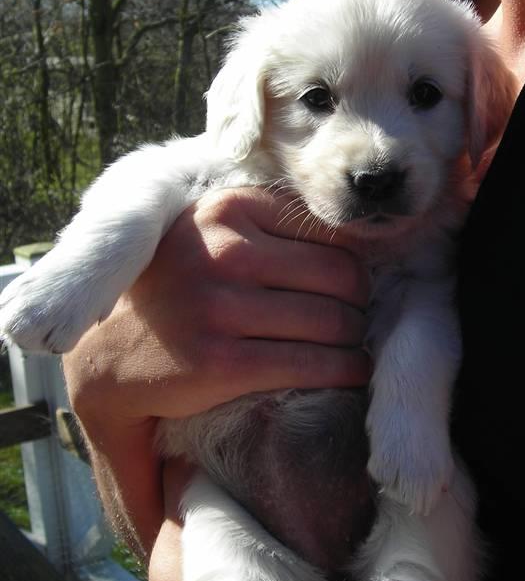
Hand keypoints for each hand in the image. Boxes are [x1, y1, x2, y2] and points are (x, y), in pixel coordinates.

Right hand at [63, 186, 370, 554]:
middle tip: (358, 320)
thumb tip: (359, 233)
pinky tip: (350, 373)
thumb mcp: (210, 232)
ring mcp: (222, 307)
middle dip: (360, 303)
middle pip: (340, 276)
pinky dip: (345, 371)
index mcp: (227, 208)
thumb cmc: (177, 288)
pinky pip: (313, 364)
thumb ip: (269, 223)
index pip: (328, 231)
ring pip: (333, 322)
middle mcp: (224, 251)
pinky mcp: (223, 361)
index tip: (356, 284)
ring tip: (354, 348)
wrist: (107, 357)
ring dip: (355, 341)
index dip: (355, 262)